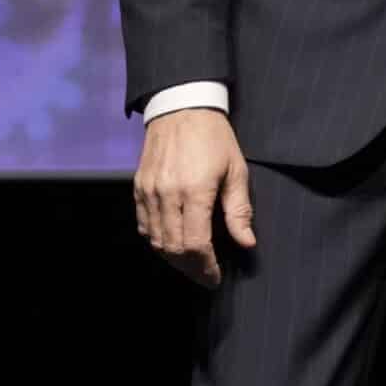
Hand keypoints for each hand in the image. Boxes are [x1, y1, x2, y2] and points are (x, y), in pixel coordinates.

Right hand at [134, 108, 254, 287]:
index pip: (195, 244)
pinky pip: (143, 226)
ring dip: (173, 259)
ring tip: (191, 265)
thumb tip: (247, 243)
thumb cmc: (214, 138)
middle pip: (173, 248)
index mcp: (195, 191)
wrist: (182, 107)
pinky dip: (156, 241)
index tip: (216, 277)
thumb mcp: (236, 170)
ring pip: (155, 241)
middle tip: (205, 276)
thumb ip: (239, 210)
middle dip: (190, 269)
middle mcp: (167, 194)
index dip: (206, 267)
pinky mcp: (138, 188)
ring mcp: (149, 192)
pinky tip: (171, 244)